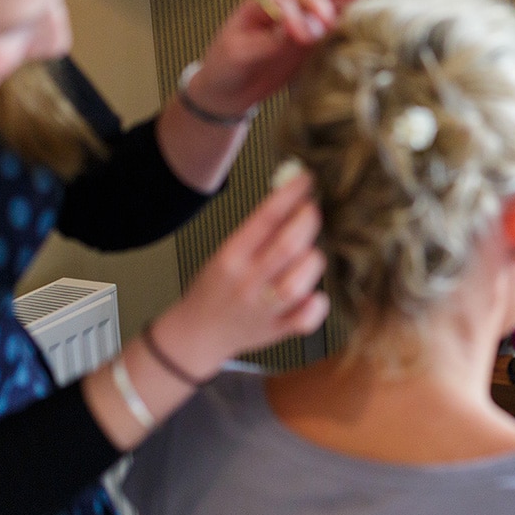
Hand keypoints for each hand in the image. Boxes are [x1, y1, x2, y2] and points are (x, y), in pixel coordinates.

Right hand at [159, 170, 328, 371]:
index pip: (265, 219)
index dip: (290, 196)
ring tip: (311, 254)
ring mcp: (263, 310)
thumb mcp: (227, 253)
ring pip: (298, 283)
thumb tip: (293, 199)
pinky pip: (306, 319)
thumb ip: (259, 232)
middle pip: (286, 247)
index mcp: (231, 258)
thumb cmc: (215, 288)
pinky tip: (314, 293)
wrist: (197, 334)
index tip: (306, 180)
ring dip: (312, 262)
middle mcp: (247, 283)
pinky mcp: (277, 331)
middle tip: (313, 210)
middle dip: (307, 222)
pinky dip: (316, 304)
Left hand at [187, 0, 374, 117]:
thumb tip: (294, 33)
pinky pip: (332, 31)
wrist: (227, 92)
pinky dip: (348, 21)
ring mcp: (300, 27)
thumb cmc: (225, 66)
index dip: (297, 15)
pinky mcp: (310, 46)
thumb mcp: (238, 53)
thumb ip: (266, 42)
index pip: (287, 1)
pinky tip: (364, 12)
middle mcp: (284, 12)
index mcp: (262, 7)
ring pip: (327, 6)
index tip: (299, 36)